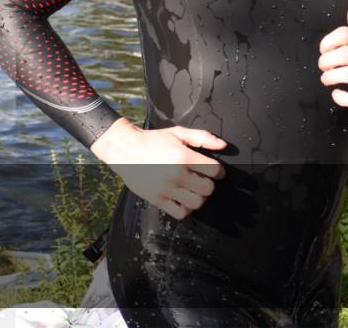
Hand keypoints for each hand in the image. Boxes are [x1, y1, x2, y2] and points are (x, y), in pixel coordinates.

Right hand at [90, 118, 226, 219]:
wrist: (124, 149)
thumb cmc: (152, 140)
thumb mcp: (177, 133)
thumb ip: (202, 137)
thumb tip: (223, 145)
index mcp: (183, 156)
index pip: (215, 170)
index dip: (217, 170)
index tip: (211, 170)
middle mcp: (176, 174)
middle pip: (208, 188)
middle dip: (207, 183)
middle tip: (199, 178)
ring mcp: (166, 188)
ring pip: (197, 202)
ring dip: (197, 196)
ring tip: (190, 189)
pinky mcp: (157, 199)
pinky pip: (180, 213)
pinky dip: (185, 208)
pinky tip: (181, 198)